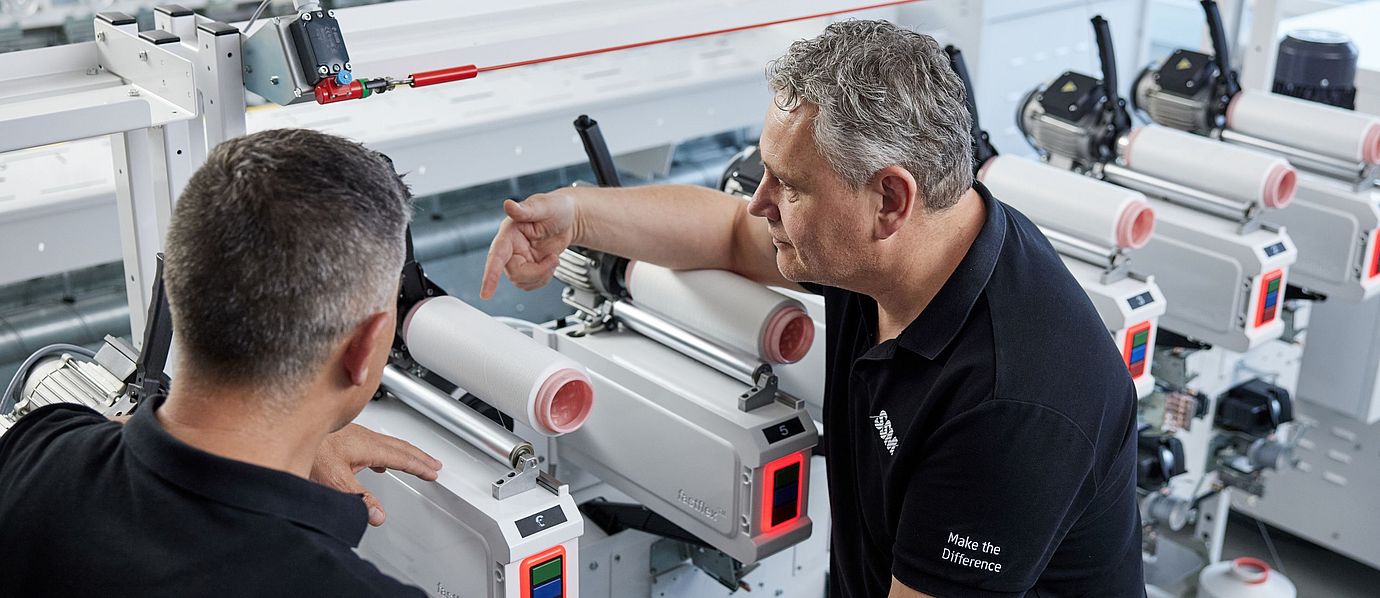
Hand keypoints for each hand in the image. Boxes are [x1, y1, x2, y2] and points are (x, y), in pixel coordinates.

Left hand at [311, 423, 442, 525]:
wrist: (283, 424)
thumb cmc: (305, 448)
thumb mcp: (333, 479)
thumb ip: (357, 498)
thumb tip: (377, 515)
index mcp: (367, 446)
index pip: (400, 458)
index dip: (419, 466)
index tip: (432, 472)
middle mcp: (362, 436)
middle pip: (399, 446)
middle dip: (419, 456)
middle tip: (434, 464)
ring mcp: (351, 433)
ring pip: (386, 443)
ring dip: (402, 452)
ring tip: (412, 460)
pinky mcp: (341, 434)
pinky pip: (372, 442)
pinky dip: (383, 451)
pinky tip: (374, 460)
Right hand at [480, 192, 577, 298]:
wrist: (569, 218)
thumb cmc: (556, 208)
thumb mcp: (545, 206)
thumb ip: (526, 208)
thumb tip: (509, 205)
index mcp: (510, 231)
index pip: (496, 255)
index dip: (490, 274)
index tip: (486, 293)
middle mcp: (510, 247)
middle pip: (514, 274)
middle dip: (537, 272)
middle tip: (554, 259)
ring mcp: (518, 258)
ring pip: (522, 281)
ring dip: (541, 275)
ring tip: (553, 258)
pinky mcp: (527, 267)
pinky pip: (530, 283)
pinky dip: (543, 279)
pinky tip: (550, 264)